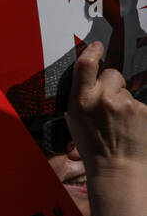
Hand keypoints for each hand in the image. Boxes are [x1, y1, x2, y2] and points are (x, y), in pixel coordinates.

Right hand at [66, 40, 146, 171]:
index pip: (86, 65)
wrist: (118, 169)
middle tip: (110, 105)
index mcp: (81, 101)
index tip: (96, 47)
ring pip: (127, 91)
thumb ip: (81, 96)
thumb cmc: (94, 147)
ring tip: (121, 122)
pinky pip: (141, 102)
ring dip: (125, 101)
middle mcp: (104, 99)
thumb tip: (89, 79)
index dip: (92, 52)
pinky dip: (138, 112)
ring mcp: (127, 104)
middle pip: (111, 74)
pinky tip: (133, 126)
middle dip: (112, 84)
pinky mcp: (145, 110)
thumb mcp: (75, 120)